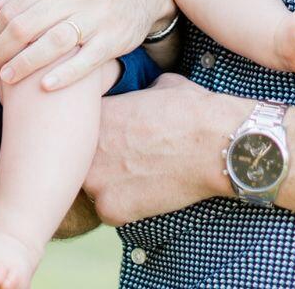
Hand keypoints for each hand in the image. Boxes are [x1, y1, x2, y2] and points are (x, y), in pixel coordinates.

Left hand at [0, 0, 171, 90]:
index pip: (13, 7)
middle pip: (26, 25)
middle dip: (2, 50)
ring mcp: (95, 17)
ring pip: (52, 42)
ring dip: (24, 63)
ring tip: (7, 79)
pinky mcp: (113, 38)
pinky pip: (86, 60)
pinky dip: (64, 75)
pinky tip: (44, 87)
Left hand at [84, 73, 238, 225]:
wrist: (216, 144)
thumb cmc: (191, 109)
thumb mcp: (157, 85)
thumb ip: (136, 93)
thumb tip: (139, 92)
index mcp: (95, 112)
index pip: (79, 123)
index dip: (97, 127)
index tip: (115, 131)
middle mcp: (86, 145)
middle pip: (79, 154)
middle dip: (98, 154)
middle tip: (125, 154)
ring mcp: (95, 179)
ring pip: (91, 183)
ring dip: (107, 180)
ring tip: (136, 173)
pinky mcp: (110, 209)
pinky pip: (107, 209)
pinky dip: (123, 204)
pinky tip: (145, 191)